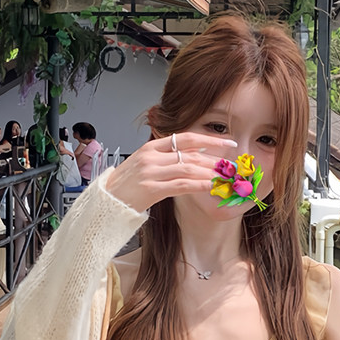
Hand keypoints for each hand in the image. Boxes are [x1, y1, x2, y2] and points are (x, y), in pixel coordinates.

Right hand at [106, 130, 240, 215]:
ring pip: (187, 168)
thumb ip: (166, 159)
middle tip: (232, 165)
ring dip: (209, 173)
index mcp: (151, 147)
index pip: (186, 138)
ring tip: (226, 176)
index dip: (209, 139)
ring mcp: (151, 172)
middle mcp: (151, 157)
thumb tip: (193, 158)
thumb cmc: (127, 185)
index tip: (228, 142)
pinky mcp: (151, 189)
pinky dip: (198, 184)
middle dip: (214, 160)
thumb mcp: (145, 164)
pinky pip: (180, 185)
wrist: (107, 201)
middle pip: (190, 154)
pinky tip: (210, 186)